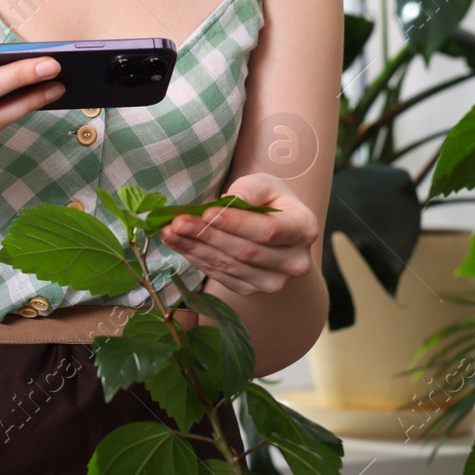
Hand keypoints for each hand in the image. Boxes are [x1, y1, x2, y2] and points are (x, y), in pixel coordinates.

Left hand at [157, 173, 318, 295]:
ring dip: (195, 248)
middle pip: (245, 251)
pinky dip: (197, 259)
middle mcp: (294, 261)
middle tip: (177, 221)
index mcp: (303, 228)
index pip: (268, 230)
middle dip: (207, 235)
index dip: (236, 223)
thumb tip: (229, 201)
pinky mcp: (252, 290)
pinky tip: (180, 244)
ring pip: (229, 266)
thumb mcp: (265, 184)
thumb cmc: (270, 200)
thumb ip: (250, 189)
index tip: (206, 212)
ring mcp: (274, 281)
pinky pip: (221, 276)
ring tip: (170, 231)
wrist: (276, 229)